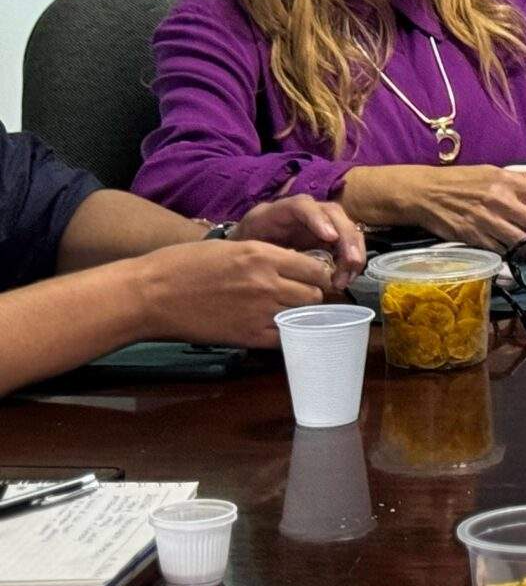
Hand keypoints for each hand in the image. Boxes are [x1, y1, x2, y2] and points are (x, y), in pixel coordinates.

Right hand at [134, 239, 333, 346]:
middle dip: (311, 295)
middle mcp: (267, 283)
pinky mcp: (247, 336)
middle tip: (299, 297)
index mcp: (262, 255)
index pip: (314, 268)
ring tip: (286, 312)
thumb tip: (290, 264)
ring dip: (299, 315)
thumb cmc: (182, 265)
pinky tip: (274, 329)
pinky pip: (283, 338)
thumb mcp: (229, 247)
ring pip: (302, 316)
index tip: (311, 278)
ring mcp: (259, 311)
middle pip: (314, 294)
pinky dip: (284, 334)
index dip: (316, 274)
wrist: (149, 295)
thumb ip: (264, 256)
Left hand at [233, 194, 365, 279]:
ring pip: (346, 226)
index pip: (301, 206)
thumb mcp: (248, 252)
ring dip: (354, 251)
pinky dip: (354, 260)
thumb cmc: (247, 254)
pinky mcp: (331, 238)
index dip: (318, 219)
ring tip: (349, 277)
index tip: (330, 239)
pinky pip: (350, 244)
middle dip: (346, 237)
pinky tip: (349, 277)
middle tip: (351, 262)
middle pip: (333, 213)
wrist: (248, 257)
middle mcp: (305, 212)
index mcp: (279, 212)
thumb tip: (286, 269)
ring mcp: (321, 223)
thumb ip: (263, 255)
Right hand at [407, 161, 525, 249]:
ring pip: (523, 242)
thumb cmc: (463, 181)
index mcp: (509, 182)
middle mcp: (501, 201)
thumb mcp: (496, 173)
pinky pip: (502, 250)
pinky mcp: (475, 238)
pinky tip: (520, 255)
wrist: (425, 193)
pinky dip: (514, 254)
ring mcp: (487, 221)